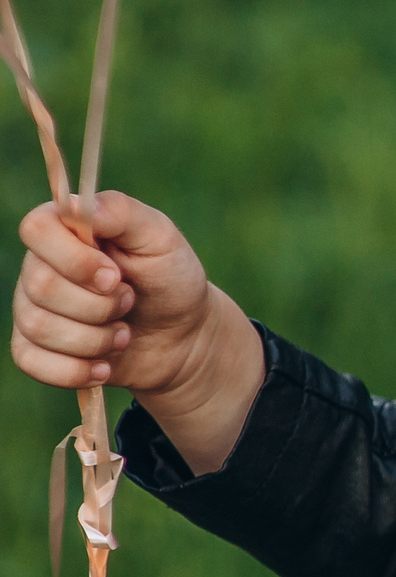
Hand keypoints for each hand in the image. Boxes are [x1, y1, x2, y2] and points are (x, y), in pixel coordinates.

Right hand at [12, 191, 262, 472]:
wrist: (183, 338)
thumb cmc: (170, 279)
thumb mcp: (160, 238)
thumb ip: (122, 212)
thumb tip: (77, 206)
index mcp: (64, 231)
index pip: (36, 229)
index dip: (75, 258)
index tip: (115, 275)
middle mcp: (38, 267)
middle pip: (40, 286)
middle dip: (100, 305)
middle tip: (130, 301)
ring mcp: (32, 309)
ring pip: (40, 327)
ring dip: (96, 338)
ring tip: (124, 333)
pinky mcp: (35, 349)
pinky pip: (31, 362)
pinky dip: (76, 370)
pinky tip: (105, 366)